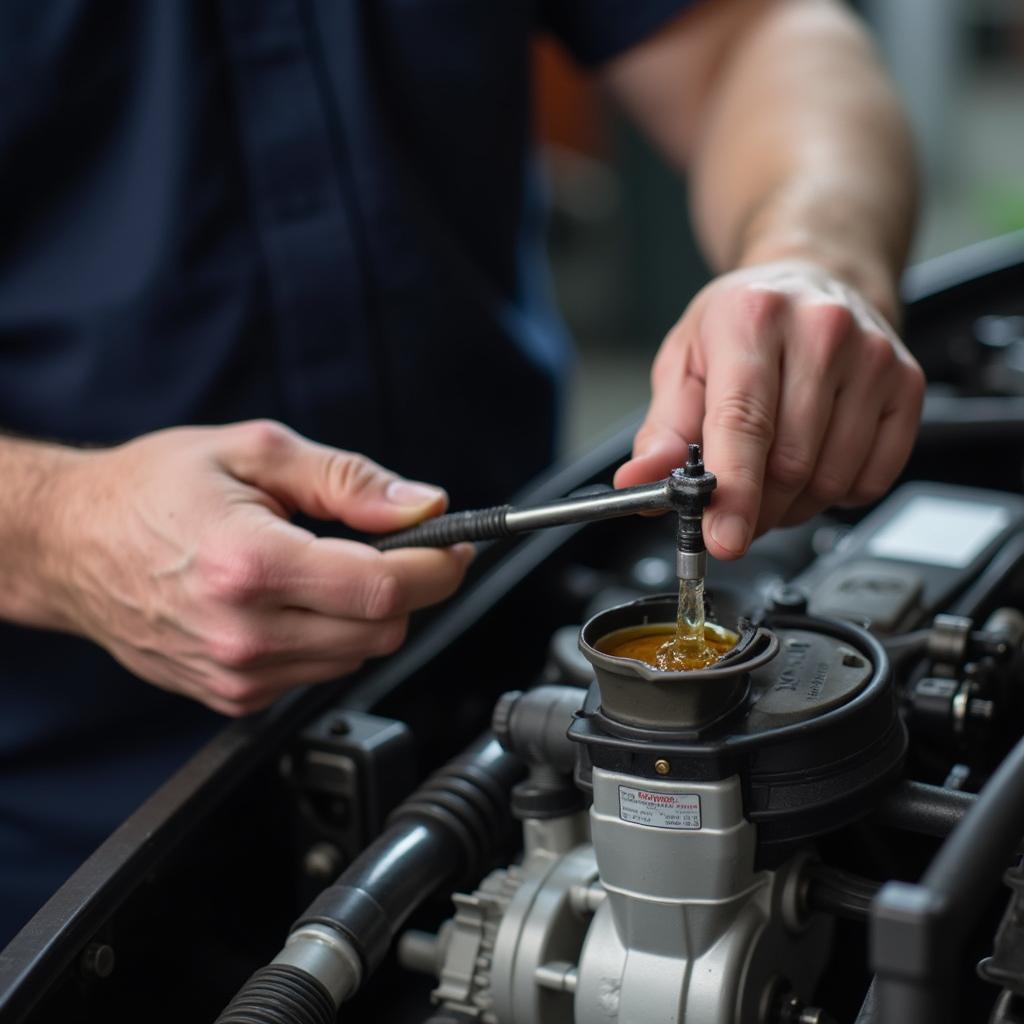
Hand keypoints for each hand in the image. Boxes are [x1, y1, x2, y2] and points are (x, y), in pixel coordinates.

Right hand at [46, 420, 472, 714]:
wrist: (73, 544)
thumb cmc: (154, 490)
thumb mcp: (256, 452)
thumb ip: (349, 480)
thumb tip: (424, 505)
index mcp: (249, 564)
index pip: (383, 587)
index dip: (438, 565)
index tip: (454, 543)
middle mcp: (243, 634)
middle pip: (383, 628)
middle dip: (411, 585)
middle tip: (402, 545)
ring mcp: (237, 675)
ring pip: (358, 655)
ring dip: (369, 611)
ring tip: (330, 564)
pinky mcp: (233, 697)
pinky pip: (319, 672)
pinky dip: (332, 635)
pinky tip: (297, 599)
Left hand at [615, 261, 924, 557]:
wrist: (813, 279)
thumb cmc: (743, 324)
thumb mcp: (683, 364)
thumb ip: (661, 431)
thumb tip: (639, 482)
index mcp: (751, 318)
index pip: (743, 422)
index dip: (734, 491)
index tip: (723, 539)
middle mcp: (820, 330)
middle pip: (788, 462)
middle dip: (755, 506)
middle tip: (733, 506)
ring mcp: (873, 356)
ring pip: (830, 478)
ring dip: (792, 505)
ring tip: (770, 476)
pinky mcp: (907, 384)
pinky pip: (872, 479)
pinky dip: (837, 495)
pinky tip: (815, 464)